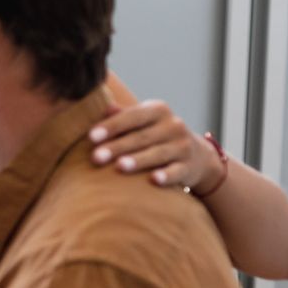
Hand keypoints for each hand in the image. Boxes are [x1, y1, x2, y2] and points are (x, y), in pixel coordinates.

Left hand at [88, 100, 222, 194]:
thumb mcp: (143, 122)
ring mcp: (183, 146)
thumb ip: (123, 116)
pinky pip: (177, 171)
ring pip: (158, 153)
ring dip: (138, 160)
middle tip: (95, 157)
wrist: (197, 155)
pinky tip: (154, 180)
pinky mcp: (189, 166)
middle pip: (141, 137)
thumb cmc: (155, 135)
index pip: (132, 116)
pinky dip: (167, 175)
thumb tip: (103, 107)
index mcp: (158, 111)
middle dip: (117, 147)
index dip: (112, 126)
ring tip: (119, 166)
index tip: (91, 137)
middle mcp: (173, 125)